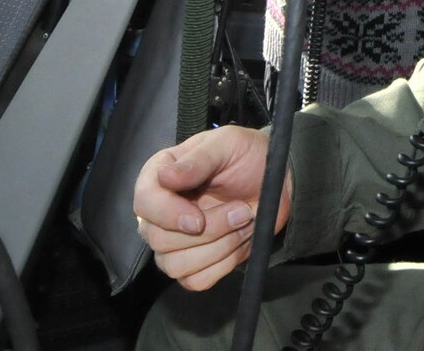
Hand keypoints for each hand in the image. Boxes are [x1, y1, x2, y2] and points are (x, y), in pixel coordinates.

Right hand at [132, 126, 291, 291]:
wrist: (279, 180)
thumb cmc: (249, 156)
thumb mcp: (228, 143)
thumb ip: (199, 159)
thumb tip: (165, 177)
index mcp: (160, 176)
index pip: (144, 203)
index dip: (168, 215)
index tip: (198, 219)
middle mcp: (160, 211)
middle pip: (158, 240)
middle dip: (208, 231)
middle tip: (241, 211)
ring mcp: (174, 242)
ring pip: (175, 265)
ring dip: (217, 249)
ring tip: (244, 223)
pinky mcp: (194, 264)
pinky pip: (195, 281)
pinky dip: (222, 265)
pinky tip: (239, 242)